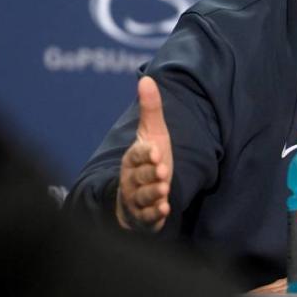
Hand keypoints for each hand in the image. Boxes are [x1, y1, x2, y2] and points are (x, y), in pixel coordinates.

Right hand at [116, 76, 172, 231]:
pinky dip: (155, 215)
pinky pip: (147, 217)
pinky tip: (165, 211)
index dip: (145, 154)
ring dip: (153, 194)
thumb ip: (151, 109)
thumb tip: (147, 78)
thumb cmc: (148, 160)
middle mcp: (131, 179)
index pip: (137, 155)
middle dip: (150, 174)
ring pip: (142, 197)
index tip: (156, 151)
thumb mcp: (153, 134)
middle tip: (162, 171)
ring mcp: (136, 199)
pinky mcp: (144, 217)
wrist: (138, 194)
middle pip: (139, 176)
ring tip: (164, 192)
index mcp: (133, 158)